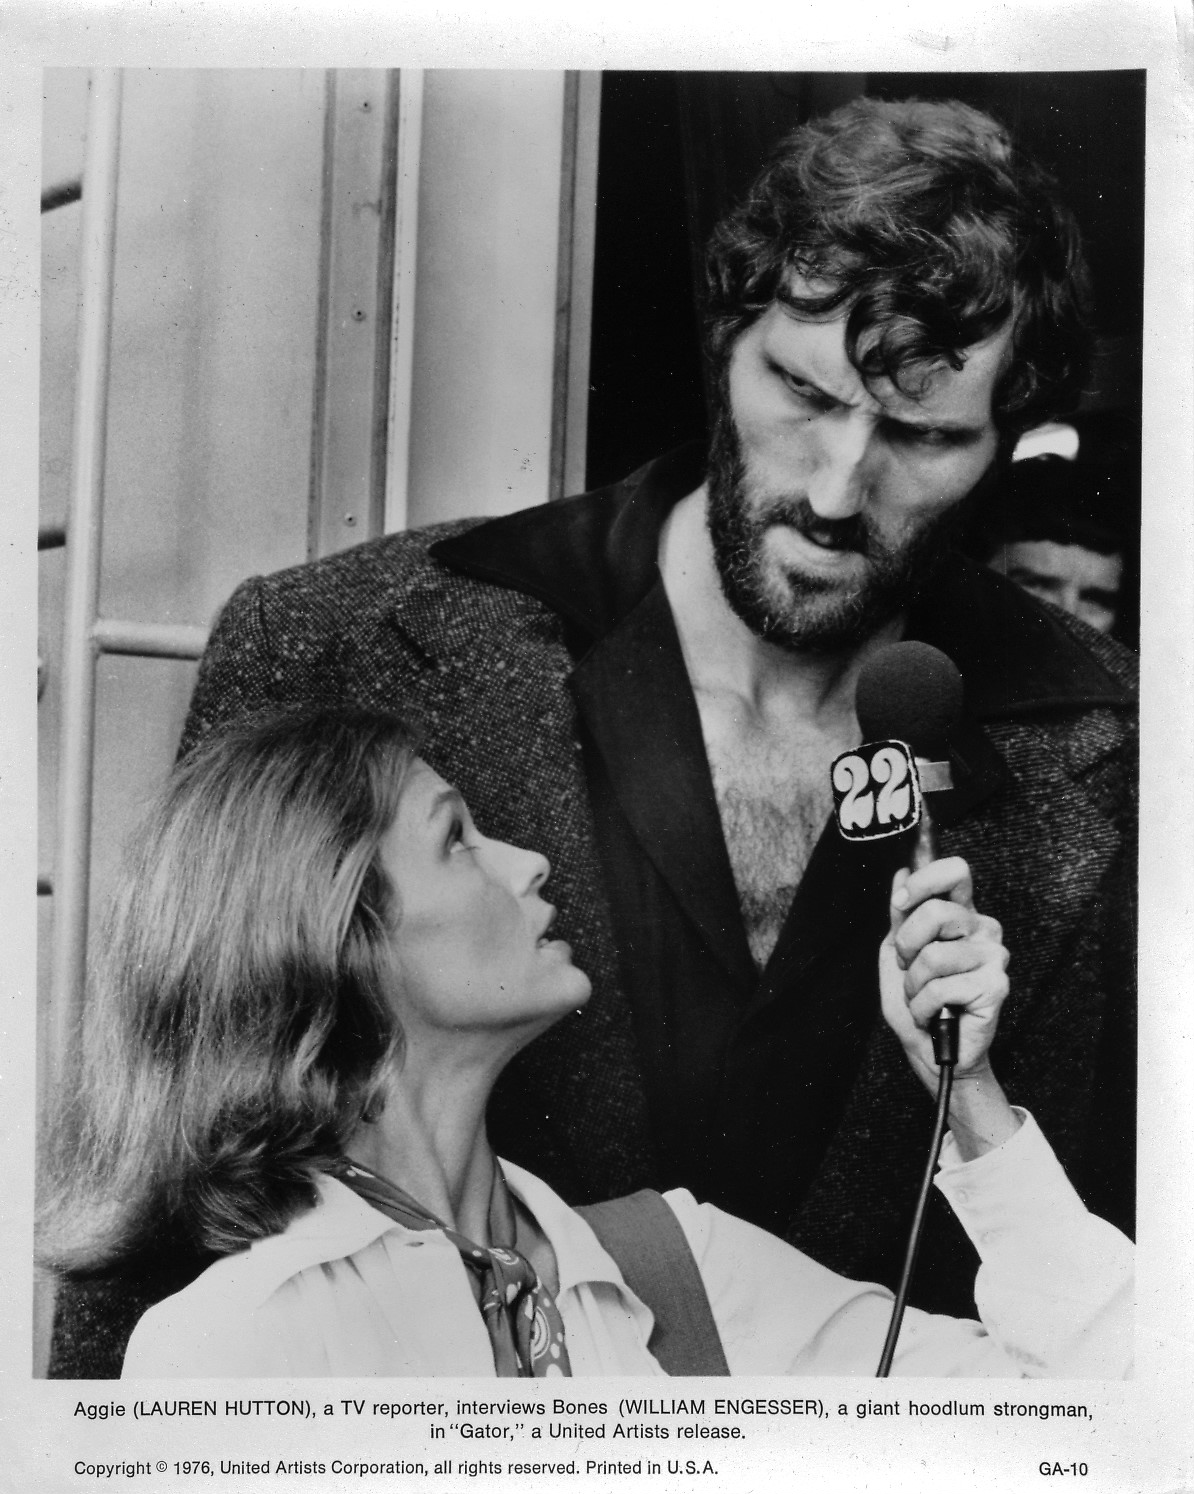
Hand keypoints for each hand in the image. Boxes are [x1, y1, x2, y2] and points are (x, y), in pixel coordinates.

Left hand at [879, 857, 1016, 1156]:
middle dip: (907, 946)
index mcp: (961, 915)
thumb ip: (901, 913)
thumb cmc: (918, 1002)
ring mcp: (994, 957)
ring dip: (913, 986)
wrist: (932, 1050)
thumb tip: (902, 872)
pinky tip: (936, 1015)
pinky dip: (923, 1008)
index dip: (923, 881)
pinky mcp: (996, 987)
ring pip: (932, 956)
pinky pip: (940, 989)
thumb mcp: (898, 952)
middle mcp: (983, 930)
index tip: (900, 904)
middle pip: (936, 911)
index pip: (955, 871)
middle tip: (910, 970)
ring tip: (925, 998)